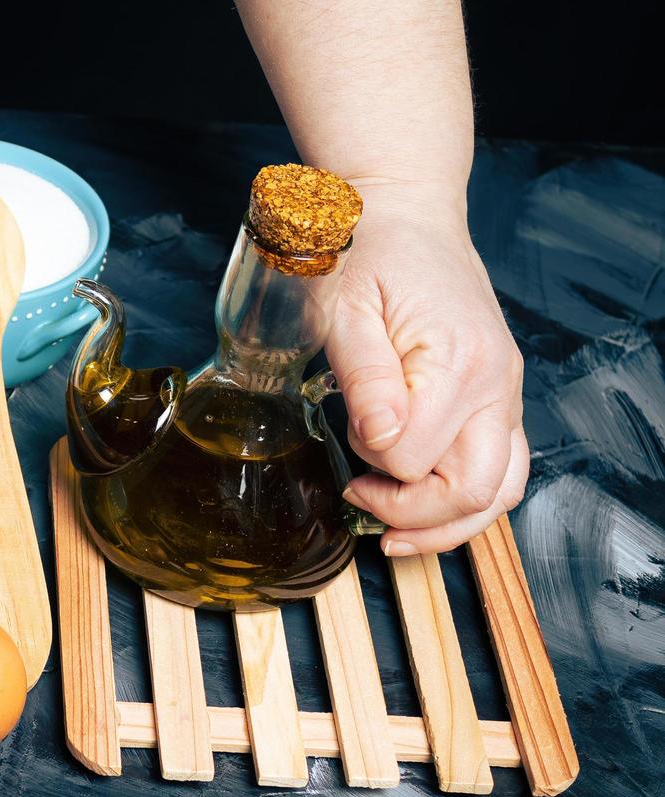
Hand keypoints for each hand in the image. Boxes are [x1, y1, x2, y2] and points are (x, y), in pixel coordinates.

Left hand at [325, 182, 528, 554]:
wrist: (406, 216)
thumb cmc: (368, 254)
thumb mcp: (345, 308)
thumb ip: (363, 376)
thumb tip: (378, 439)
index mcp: (459, 363)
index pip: (415, 458)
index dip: (372, 464)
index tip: (344, 442)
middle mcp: (496, 386)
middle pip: (472, 491)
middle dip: (413, 515)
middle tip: (360, 501)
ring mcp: (504, 395)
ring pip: (498, 492)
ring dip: (447, 524)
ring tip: (393, 530)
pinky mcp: (498, 400)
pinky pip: (502, 471)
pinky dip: (465, 500)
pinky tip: (422, 505)